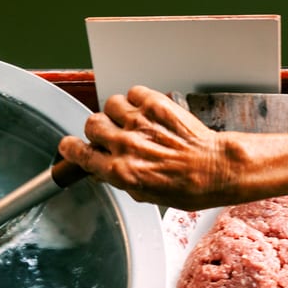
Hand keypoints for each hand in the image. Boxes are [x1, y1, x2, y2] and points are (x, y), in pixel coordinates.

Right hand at [57, 86, 231, 209]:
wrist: (216, 168)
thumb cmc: (188, 186)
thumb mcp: (147, 195)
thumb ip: (121, 180)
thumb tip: (102, 170)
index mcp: (121, 171)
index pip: (79, 153)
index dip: (72, 148)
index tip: (71, 146)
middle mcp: (126, 145)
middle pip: (92, 124)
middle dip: (99, 130)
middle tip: (113, 135)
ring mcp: (140, 122)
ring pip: (110, 104)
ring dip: (119, 112)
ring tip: (135, 121)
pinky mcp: (156, 104)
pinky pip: (133, 92)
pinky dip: (138, 99)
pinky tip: (149, 112)